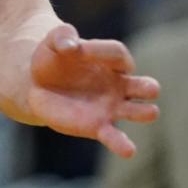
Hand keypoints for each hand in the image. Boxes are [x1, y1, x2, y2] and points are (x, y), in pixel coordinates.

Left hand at [27, 24, 159, 157]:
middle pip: (142, 85)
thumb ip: (63, 36)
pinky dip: (121, 144)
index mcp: (111, 60)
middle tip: (151, 89)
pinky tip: (128, 150)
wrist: (36, 81)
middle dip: (148, 87)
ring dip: (143, 112)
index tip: (76, 49)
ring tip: (150, 112)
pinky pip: (114, 137)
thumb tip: (70, 46)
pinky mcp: (98, 126)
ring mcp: (111, 107)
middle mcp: (119, 84)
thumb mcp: (55, 41)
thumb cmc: (52, 57)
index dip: (100, 50)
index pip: (117, 53)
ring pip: (136, 112)